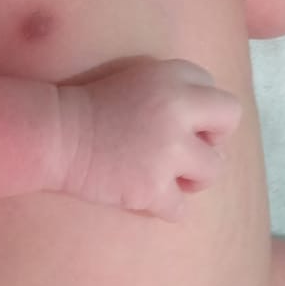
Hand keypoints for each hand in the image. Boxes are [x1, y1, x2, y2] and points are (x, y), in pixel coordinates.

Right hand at [56, 57, 241, 222]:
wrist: (55, 133)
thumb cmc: (91, 107)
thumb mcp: (138, 80)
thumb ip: (174, 92)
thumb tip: (209, 127)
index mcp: (173, 77)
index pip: (217, 95)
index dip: (203, 116)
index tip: (180, 126)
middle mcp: (177, 107)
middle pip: (230, 120)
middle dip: (214, 139)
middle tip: (185, 152)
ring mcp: (167, 148)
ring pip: (214, 170)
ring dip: (193, 178)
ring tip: (164, 176)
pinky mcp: (151, 185)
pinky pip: (181, 208)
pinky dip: (165, 208)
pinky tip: (145, 196)